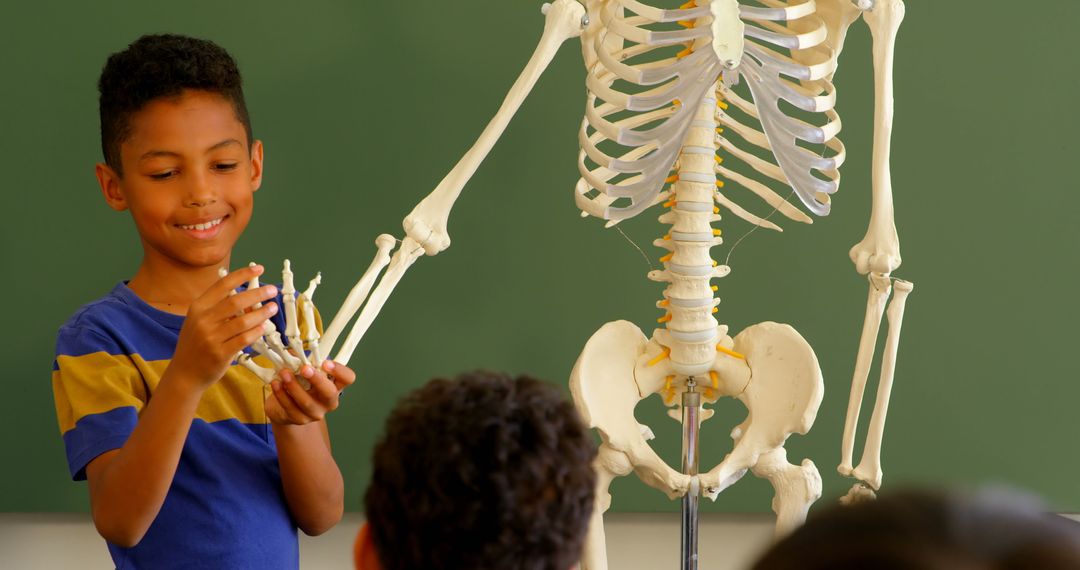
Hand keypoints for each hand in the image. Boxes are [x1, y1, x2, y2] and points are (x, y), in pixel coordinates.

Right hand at [170, 265, 279, 388]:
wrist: (184, 373)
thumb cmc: (196, 344)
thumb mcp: (200, 321)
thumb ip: (218, 308)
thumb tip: (248, 295)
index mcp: (198, 307)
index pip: (223, 285)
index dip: (243, 274)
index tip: (259, 268)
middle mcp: (203, 320)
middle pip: (236, 301)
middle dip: (258, 293)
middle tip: (273, 290)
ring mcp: (210, 338)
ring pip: (243, 321)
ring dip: (261, 313)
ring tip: (272, 308)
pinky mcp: (219, 354)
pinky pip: (244, 339)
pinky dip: (256, 332)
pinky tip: (264, 327)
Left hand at [266, 360, 355, 424]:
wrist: (284, 407)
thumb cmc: (299, 383)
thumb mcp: (304, 369)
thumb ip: (304, 359)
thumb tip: (294, 350)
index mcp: (335, 385)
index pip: (348, 378)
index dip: (340, 371)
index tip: (326, 362)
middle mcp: (329, 401)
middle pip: (330, 393)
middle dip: (317, 380)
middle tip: (304, 368)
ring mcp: (315, 412)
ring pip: (307, 402)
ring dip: (294, 386)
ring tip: (284, 373)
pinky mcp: (299, 419)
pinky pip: (290, 408)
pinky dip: (281, 394)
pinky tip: (276, 383)